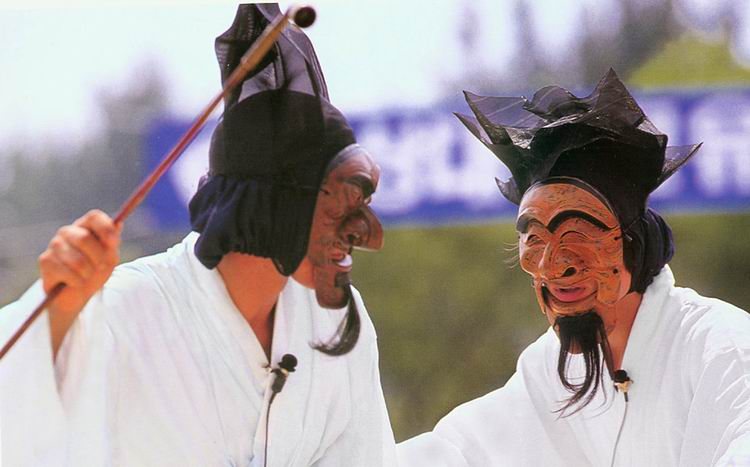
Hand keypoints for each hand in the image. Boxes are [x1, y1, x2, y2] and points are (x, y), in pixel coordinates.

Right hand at [38, 210, 120, 353]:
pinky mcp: (45, 261)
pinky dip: (77, 282)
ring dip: (88, 273)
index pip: (94, 217)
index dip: (105, 228)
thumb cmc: (95, 270)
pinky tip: (75, 282)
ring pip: (77, 260)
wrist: (78, 293)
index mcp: (86, 226)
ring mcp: (54, 245)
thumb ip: (113, 242)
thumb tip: (118, 224)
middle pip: (84, 238)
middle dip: (98, 257)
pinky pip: (67, 273)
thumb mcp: (109, 257)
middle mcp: (68, 232)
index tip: (113, 243)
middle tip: (101, 266)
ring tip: (87, 276)